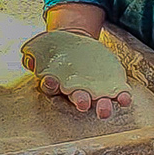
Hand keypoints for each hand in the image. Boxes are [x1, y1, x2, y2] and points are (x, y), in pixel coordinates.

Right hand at [36, 2, 132, 119]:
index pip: (52, 88)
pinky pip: (116, 94)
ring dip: (102, 107)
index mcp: (57, 84)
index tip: (51, 81)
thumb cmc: (55, 50)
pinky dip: (121, 97)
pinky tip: (124, 98)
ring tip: (105, 110)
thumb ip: (34, 54)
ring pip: (98, 102)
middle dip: (81, 101)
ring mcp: (94, 90)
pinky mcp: (109, 85)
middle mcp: (76, 92)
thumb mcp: (41, 48)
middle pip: (78, 99)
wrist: (75, 44)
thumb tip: (29, 60)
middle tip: (82, 103)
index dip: (51, 85)